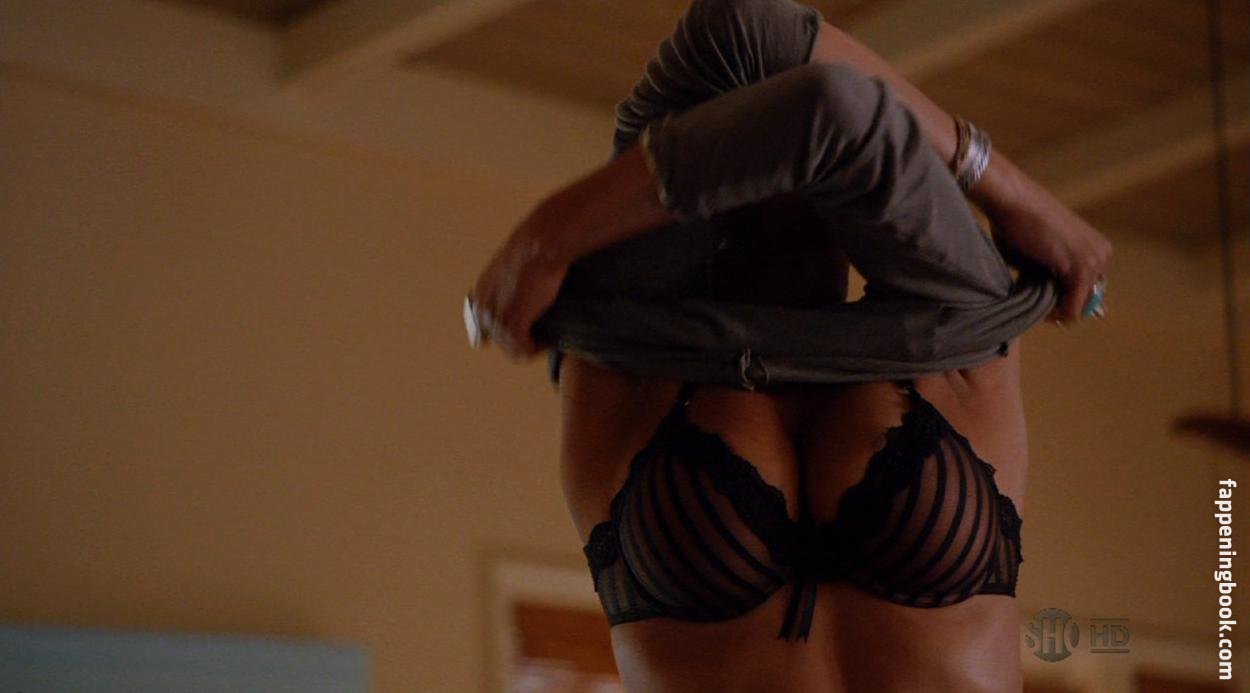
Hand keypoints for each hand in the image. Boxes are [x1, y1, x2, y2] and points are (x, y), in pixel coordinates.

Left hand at [468, 202, 569, 360]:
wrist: (539, 245)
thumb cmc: (534, 247)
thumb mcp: (514, 264)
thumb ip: (511, 281)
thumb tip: (526, 286)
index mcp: (480, 293)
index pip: (482, 328)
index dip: (502, 333)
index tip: (523, 330)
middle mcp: (483, 308)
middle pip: (497, 342)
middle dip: (518, 342)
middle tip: (539, 335)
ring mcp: (496, 319)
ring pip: (511, 350)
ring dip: (530, 347)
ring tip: (547, 338)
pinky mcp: (512, 326)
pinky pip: (523, 350)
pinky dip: (538, 348)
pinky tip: (550, 339)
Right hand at [984, 176, 1112, 324]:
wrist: (1013, 200)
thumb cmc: (1017, 221)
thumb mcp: (1039, 254)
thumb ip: (1050, 276)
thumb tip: (1047, 300)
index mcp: (1096, 248)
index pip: (1088, 288)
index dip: (1066, 300)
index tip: (1045, 303)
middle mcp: (1102, 254)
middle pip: (1087, 299)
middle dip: (1063, 305)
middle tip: (1039, 305)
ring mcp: (1095, 261)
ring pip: (1080, 305)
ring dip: (1058, 309)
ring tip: (1036, 302)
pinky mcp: (1081, 270)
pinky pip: (1072, 309)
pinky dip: (1055, 315)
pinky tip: (1039, 308)